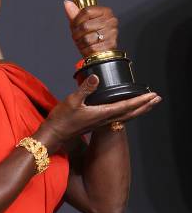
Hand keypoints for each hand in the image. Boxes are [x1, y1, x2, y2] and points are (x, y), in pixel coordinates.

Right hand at [40, 75, 161, 144]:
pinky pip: (118, 118)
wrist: (54, 135)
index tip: (152, 95)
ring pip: (125, 117)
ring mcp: (101, 122)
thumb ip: (85, 89)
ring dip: (138, 110)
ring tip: (147, 105)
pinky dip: (127, 113)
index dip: (140, 100)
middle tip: (157, 99)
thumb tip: (96, 78)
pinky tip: (127, 111)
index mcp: (101, 114)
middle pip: (130, 113)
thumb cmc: (62, 119)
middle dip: (145, 106)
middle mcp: (104, 119)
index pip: (126, 106)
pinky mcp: (97, 123)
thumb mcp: (72, 101)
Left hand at [64, 0, 118, 57]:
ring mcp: (112, 33)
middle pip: (85, 26)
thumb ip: (74, 14)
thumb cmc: (91, 36)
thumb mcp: (81, 23)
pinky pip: (91, 48)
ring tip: (82, 43)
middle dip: (77, 34)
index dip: (76, 20)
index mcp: (105, 12)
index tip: (74, 25)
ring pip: (87, 38)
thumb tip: (67, 3)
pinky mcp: (110, 45)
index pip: (86, 11)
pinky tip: (87, 49)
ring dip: (80, 43)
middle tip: (77, 37)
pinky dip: (85, 50)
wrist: (100, 52)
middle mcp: (111, 21)